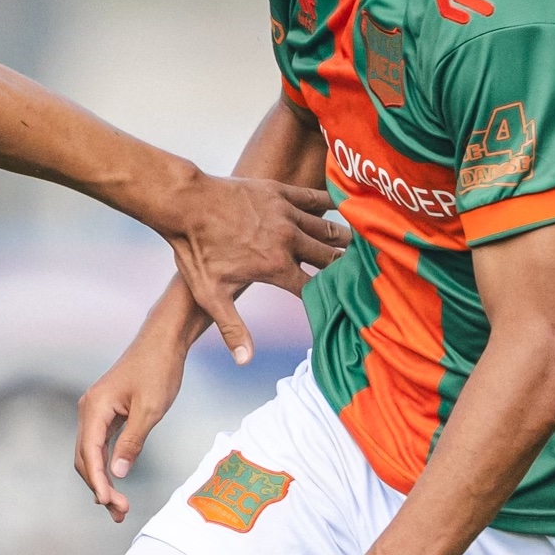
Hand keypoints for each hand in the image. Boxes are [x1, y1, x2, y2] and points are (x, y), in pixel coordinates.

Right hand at [74, 327, 194, 520]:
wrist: (163, 341)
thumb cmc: (159, 369)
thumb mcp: (150, 410)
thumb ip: (132, 443)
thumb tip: (116, 474)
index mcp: (95, 408)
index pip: (89, 454)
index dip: (98, 482)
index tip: (110, 505)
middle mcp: (88, 409)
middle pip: (85, 458)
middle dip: (99, 487)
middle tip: (120, 513)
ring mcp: (95, 410)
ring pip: (90, 453)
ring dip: (102, 479)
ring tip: (119, 506)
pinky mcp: (106, 412)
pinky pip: (99, 444)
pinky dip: (106, 465)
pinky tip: (115, 481)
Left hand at [165, 173, 349, 363]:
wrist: (184, 204)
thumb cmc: (195, 251)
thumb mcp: (211, 296)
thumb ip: (232, 329)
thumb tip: (245, 361)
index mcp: (275, 268)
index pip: (315, 288)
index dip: (334, 298)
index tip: (350, 306)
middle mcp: (288, 241)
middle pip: (330, 258)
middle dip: (348, 268)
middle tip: (370, 274)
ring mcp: (286, 214)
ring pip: (328, 229)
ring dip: (346, 240)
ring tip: (365, 247)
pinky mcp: (280, 193)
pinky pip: (315, 198)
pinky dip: (333, 204)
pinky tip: (349, 206)